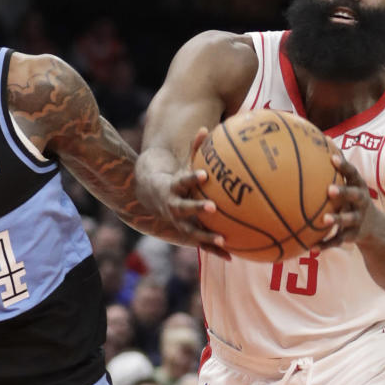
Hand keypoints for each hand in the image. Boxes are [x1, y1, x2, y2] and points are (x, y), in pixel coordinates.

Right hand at [145, 128, 229, 258]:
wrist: (153, 197)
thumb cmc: (176, 177)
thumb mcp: (182, 163)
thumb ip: (194, 148)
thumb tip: (205, 128)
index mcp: (175, 187)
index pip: (183, 181)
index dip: (192, 178)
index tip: (204, 175)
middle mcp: (174, 206)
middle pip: (184, 208)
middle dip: (197, 209)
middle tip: (212, 207)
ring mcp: (178, 222)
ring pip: (191, 231)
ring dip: (205, 236)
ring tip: (222, 240)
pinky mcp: (186, 232)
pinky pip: (201, 243)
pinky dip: (214, 249)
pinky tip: (232, 257)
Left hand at [318, 153, 373, 248]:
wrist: (376, 228)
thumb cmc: (353, 198)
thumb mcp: (350, 184)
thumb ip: (337, 167)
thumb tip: (320, 139)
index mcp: (358, 187)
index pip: (353, 174)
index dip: (344, 166)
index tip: (333, 158)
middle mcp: (362, 202)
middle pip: (355, 196)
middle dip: (344, 192)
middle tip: (329, 190)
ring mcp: (359, 219)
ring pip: (348, 220)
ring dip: (337, 220)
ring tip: (324, 220)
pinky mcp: (353, 236)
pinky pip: (338, 240)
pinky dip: (325, 244)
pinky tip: (311, 248)